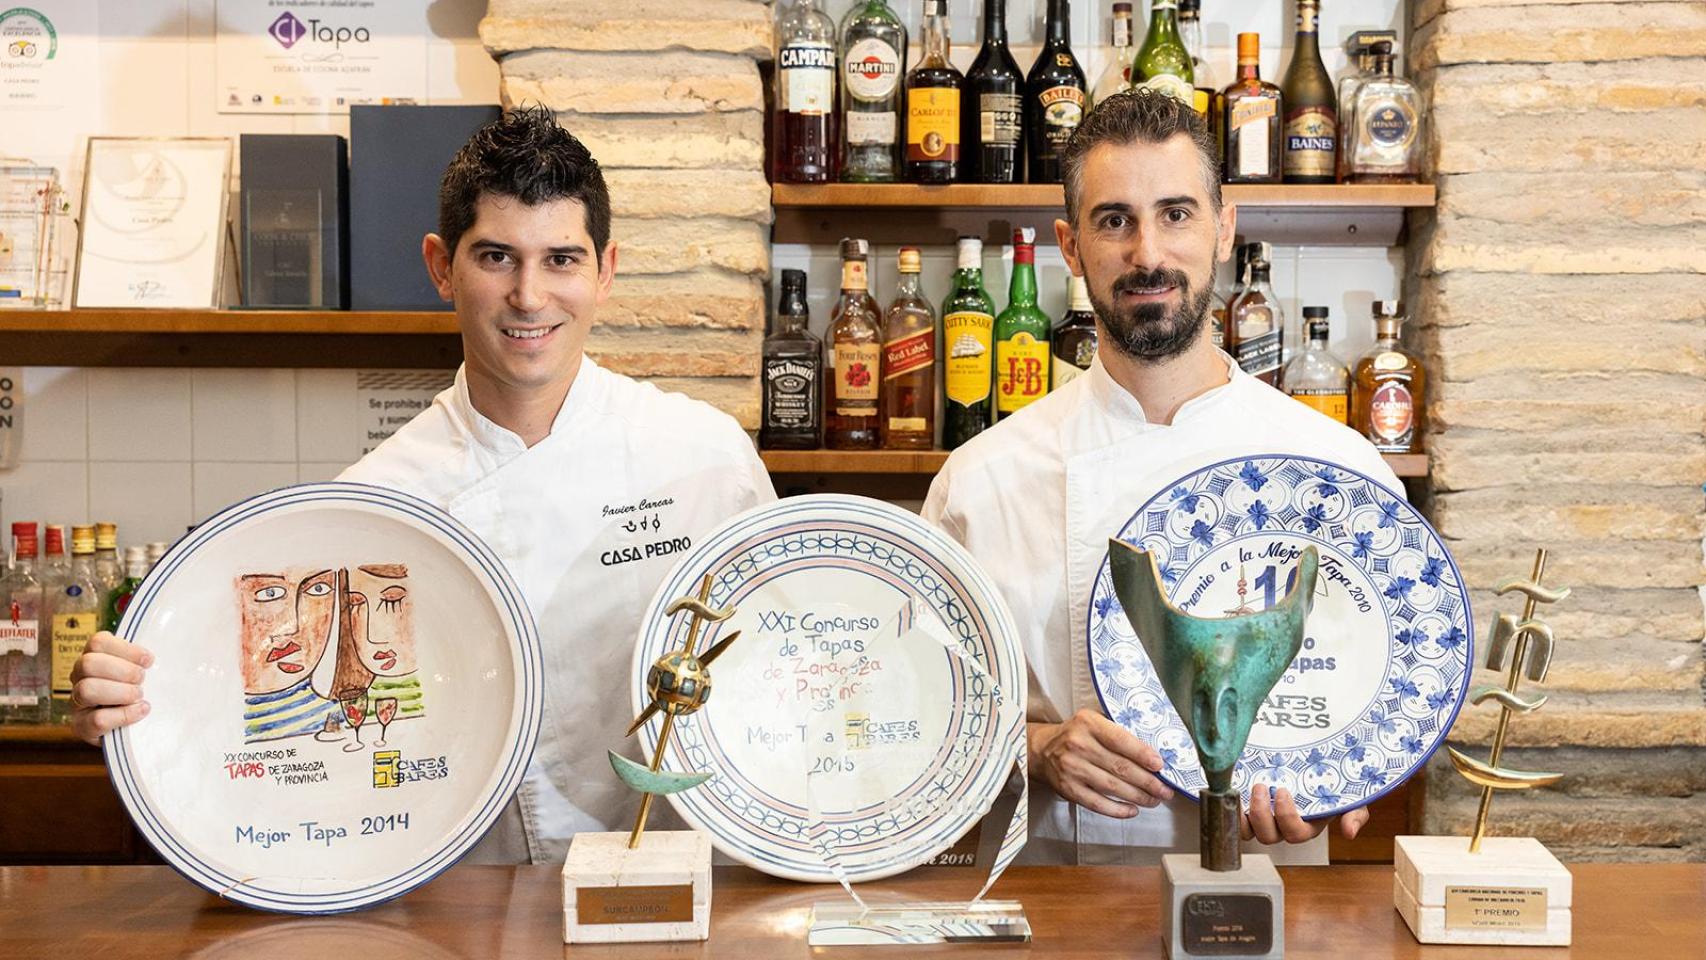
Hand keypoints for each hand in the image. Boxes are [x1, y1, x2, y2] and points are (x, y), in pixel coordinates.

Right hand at [69, 631, 152, 744]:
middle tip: (142, 679)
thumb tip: (156, 657)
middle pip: (88, 663)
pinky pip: (97, 719)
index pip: (98, 643)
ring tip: (139, 696)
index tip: (148, 660)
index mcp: (93, 657)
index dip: (125, 649)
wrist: (124, 727)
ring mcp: (77, 703)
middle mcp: (79, 677)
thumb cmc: (134, 691)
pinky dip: (124, 714)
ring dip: (121, 692)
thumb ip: (142, 661)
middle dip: (123, 671)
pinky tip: (141, 710)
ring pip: (87, 690)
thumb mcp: (137, 671)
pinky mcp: (82, 726)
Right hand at [1028, 709, 1174, 818]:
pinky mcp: (1068, 789)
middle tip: (1165, 790)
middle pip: (1121, 767)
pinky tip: (1132, 809)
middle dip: (1148, 781)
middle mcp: (1079, 745)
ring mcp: (1073, 769)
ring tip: (1154, 800)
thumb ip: (1117, 732)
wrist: (1041, 750)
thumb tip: (1153, 754)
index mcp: (1089, 723)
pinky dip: (1118, 809)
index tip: (1160, 766)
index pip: (1121, 740)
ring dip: (1138, 796)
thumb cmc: (1076, 735)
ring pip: (1113, 787)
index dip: (1143, 754)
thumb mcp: (1093, 722)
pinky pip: (1098, 803)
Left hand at [1242, 782, 1368, 843]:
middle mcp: (1283, 827)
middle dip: (1262, 814)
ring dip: (1243, 815)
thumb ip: (1355, 815)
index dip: (1287, 817)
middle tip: (1261, 787)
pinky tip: (1230, 793)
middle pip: (1268, 836)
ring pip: (1248, 832)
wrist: (1316, 770)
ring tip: (1245, 790)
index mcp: (1307, 826)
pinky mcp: (1247, 810)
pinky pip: (1234, 820)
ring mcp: (1263, 820)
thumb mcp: (1351, 800)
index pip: (1295, 834)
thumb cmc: (1333, 789)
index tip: (1283, 791)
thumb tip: (1349, 832)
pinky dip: (1230, 810)